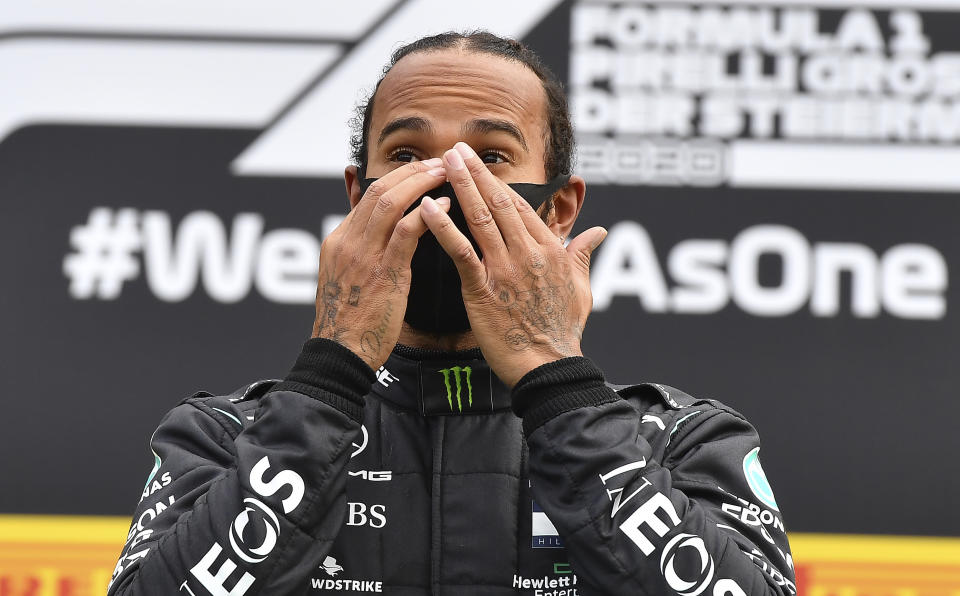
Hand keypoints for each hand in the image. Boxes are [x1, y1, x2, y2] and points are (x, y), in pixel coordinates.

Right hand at [313, 159, 449, 369]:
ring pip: (390, 202)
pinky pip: (406, 232)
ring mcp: (362, 255)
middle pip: (378, 190)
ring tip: (446, 173)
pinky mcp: (382, 273)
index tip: (422, 171)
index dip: (398, 179)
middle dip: (412, 171)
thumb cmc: (350, 325)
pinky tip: (446, 205)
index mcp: (338, 241)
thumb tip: (384, 238)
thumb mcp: (347, 280)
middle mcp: (347, 241)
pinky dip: (427, 214)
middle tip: (440, 162)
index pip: (368, 197)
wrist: (340, 355)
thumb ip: (363, 254)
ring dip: (421, 182)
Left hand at [420, 143, 606, 386]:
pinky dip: (442, 227)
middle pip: (499, 203)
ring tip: (443, 163)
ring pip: (480, 219)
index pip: (521, 206)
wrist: (548, 367)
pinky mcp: (483, 289)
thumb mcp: (582, 288)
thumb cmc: (563, 331)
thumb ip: (584, 254)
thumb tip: (599, 231)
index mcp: (550, 250)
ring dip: (460, 187)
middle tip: (456, 148)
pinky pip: (460, 252)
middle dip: (475, 173)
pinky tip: (425, 208)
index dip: (498, 182)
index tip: (481, 164)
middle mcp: (528, 253)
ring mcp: (505, 270)